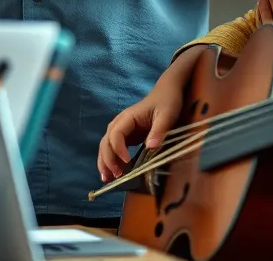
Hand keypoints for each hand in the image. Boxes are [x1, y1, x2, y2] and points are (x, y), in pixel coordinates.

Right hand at [97, 45, 204, 181]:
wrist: (167, 91)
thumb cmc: (167, 101)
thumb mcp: (167, 114)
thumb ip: (159, 130)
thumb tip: (151, 147)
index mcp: (129, 117)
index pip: (116, 133)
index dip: (118, 148)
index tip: (127, 162)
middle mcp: (122, 123)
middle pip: (106, 141)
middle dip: (107, 159)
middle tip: (115, 176)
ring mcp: (124, 130)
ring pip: (106, 145)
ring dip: (105, 162)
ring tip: (106, 179)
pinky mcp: (128, 136)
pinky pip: (114, 149)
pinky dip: (111, 161)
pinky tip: (113, 174)